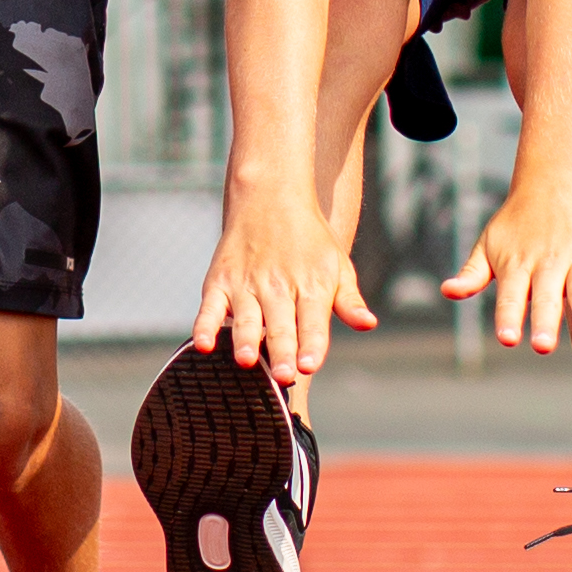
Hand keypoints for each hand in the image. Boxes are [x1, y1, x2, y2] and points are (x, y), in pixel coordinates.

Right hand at [191, 182, 376, 387]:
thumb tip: (368, 324)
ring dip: (245, 339)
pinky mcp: (220, 281)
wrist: (271, 196)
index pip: (312, 322)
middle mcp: (278, 287)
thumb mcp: (338, 266)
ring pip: (246, 317)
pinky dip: (205, 325)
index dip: (311, 345)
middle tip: (283, 375)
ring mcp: (247, 284)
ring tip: (246, 360)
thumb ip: (349, 301)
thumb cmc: (310, 240)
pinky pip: (210, 307)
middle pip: (280, 325)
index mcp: (311, 287)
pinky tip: (203, 344)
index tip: (310, 366)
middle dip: (282, 351)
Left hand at [447, 181, 571, 358]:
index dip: (509, 317)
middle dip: (545, 320)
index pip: (511, 296)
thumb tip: (446, 292)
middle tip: (542, 346)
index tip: (508, 338)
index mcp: (517, 265)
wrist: (554, 181)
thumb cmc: (516, 223)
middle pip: (545, 296)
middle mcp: (547, 263)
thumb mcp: (488, 245)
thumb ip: (472, 274)